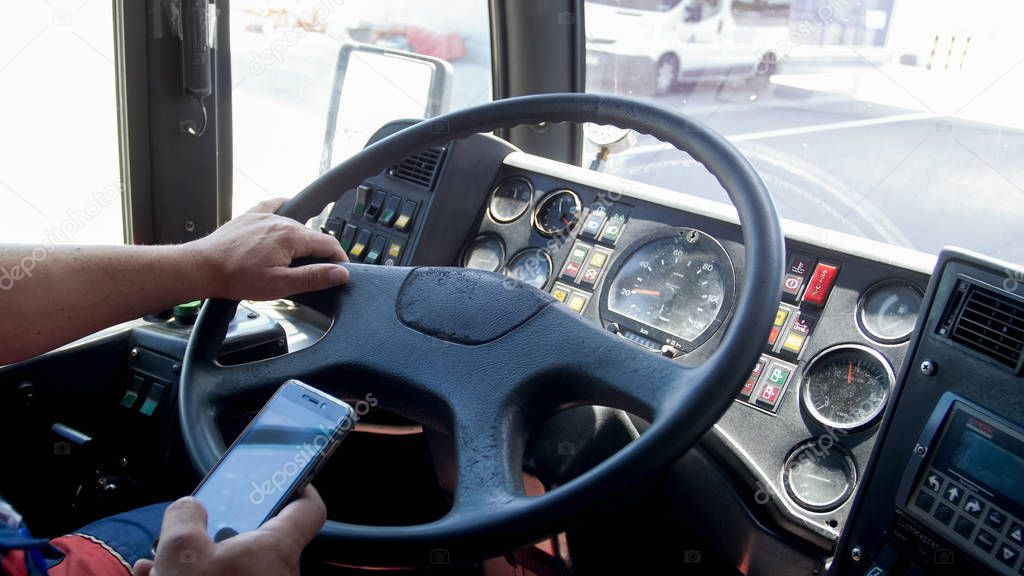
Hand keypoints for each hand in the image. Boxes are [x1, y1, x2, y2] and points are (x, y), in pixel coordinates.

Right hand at [132, 485, 326, 575]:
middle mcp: (279, 574)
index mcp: (276, 549)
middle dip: (219, 531)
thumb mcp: (180, 549)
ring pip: (233, 568)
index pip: (308, 508)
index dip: (297, 486)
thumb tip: (191, 507)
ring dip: (198, 561)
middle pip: (258, 539)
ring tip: (159, 561)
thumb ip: (186, 516)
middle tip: (191, 528)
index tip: (280, 477)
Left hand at [187, 198, 348, 300]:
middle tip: (317, 274)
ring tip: (297, 260)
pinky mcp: (251, 216)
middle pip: (313, 236)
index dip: (339, 260)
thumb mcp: (280, 285)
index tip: (341, 272)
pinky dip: (285, 210)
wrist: (203, 267)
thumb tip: (341, 272)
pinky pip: (275, 206)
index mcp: (292, 236)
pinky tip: (287, 215)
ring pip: (296, 225)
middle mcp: (282, 220)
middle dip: (320, 253)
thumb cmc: (236, 277)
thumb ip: (314, 277)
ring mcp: (266, 216)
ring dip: (302, 240)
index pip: (329, 244)